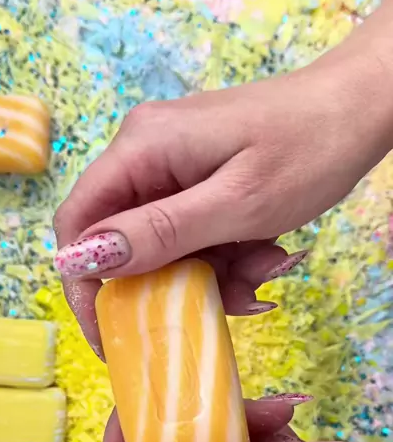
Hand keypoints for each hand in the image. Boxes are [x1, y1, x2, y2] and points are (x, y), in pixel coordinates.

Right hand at [54, 15, 392, 352]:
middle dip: (169, 282)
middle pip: (125, 241)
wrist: (361, 107)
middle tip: (221, 299)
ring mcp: (174, 166)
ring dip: (210, 274)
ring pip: (165, 247)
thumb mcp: (236, 203)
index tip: (112, 333)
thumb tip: (86, 260)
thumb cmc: (308, 146)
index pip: (80, 223)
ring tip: (262, 270)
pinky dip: (226, 258)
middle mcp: (146, 153)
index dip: (86, 284)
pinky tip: (266, 256)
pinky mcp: (199, 179)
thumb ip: (160, 232)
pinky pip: (193, 235)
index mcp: (142, 148)